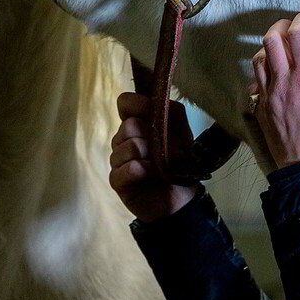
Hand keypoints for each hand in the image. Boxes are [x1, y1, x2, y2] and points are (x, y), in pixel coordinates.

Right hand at [108, 93, 199, 222]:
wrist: (180, 200)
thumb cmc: (180, 164)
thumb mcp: (183, 134)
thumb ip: (173, 112)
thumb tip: (155, 100)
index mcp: (139, 124)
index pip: (125, 102)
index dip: (137, 105)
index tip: (152, 114)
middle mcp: (125, 139)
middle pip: (128, 125)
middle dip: (149, 137)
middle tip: (162, 151)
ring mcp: (118, 159)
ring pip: (126, 146)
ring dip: (147, 156)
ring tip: (158, 167)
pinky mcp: (116, 180)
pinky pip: (124, 168)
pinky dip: (139, 171)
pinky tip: (149, 175)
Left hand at [251, 12, 299, 167]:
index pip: (298, 32)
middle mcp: (283, 80)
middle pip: (271, 38)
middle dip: (283, 26)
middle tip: (297, 28)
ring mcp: (268, 95)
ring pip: (258, 57)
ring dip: (270, 46)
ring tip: (285, 48)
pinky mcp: (261, 109)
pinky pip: (255, 80)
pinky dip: (263, 69)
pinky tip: (274, 74)